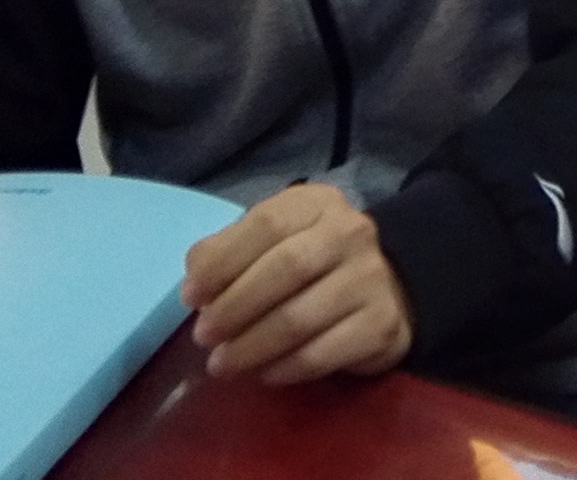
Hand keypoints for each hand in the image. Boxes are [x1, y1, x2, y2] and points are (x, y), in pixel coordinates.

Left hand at [181, 183, 413, 384]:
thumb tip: (195, 281)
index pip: (267, 223)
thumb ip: (229, 250)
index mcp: (318, 204)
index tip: (190, 297)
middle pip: (286, 267)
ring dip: (252, 346)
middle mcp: (351, 233)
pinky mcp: (380, 325)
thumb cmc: (312, 264)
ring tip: (221, 364)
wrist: (386, 290)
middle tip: (204, 336)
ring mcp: (371, 278)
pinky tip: (262, 374)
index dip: (222, 261)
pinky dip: (284, 368)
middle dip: (235, 307)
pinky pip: (321, 353)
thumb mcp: (273, 241)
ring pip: (301, 317)